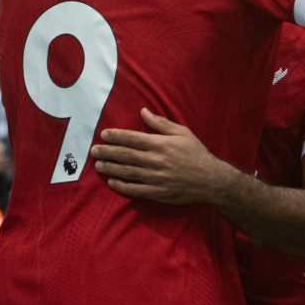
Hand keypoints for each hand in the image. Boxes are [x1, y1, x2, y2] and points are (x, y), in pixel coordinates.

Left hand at [92, 108, 231, 203]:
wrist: (210, 179)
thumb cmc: (196, 154)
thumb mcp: (183, 133)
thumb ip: (161, 123)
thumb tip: (143, 112)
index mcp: (161, 144)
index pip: (132, 139)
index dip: (116, 136)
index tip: (104, 134)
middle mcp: (155, 161)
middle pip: (125, 155)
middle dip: (107, 152)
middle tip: (94, 150)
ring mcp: (155, 178)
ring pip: (127, 172)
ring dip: (110, 168)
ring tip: (98, 165)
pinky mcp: (157, 192)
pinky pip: (135, 189)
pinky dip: (122, 186)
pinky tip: (112, 182)